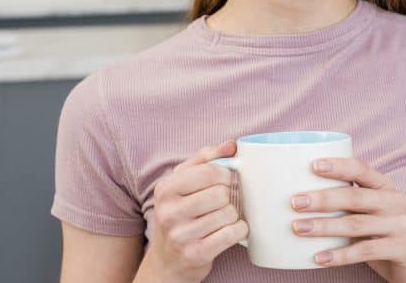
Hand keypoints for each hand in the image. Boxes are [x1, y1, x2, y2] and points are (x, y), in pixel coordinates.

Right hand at [138, 140, 248, 282]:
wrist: (168, 260)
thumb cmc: (180, 215)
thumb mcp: (183, 184)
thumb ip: (205, 160)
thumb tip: (232, 145)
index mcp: (165, 189)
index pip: (209, 171)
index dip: (227, 174)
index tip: (228, 180)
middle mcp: (169, 212)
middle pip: (221, 193)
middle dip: (231, 196)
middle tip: (227, 201)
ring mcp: (181, 235)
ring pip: (229, 213)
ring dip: (234, 215)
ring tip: (226, 217)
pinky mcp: (196, 253)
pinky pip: (232, 234)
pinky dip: (239, 230)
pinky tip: (232, 230)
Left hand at [289, 157, 405, 282]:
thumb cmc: (383, 235)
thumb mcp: (370, 213)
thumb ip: (347, 202)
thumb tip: (300, 194)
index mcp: (385, 186)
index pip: (361, 169)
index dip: (338, 166)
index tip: (312, 165)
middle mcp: (396, 201)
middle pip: (354, 197)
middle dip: (322, 199)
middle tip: (295, 202)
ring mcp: (401, 225)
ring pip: (356, 224)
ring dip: (323, 226)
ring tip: (298, 228)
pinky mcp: (403, 248)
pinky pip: (365, 251)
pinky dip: (339, 255)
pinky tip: (319, 258)